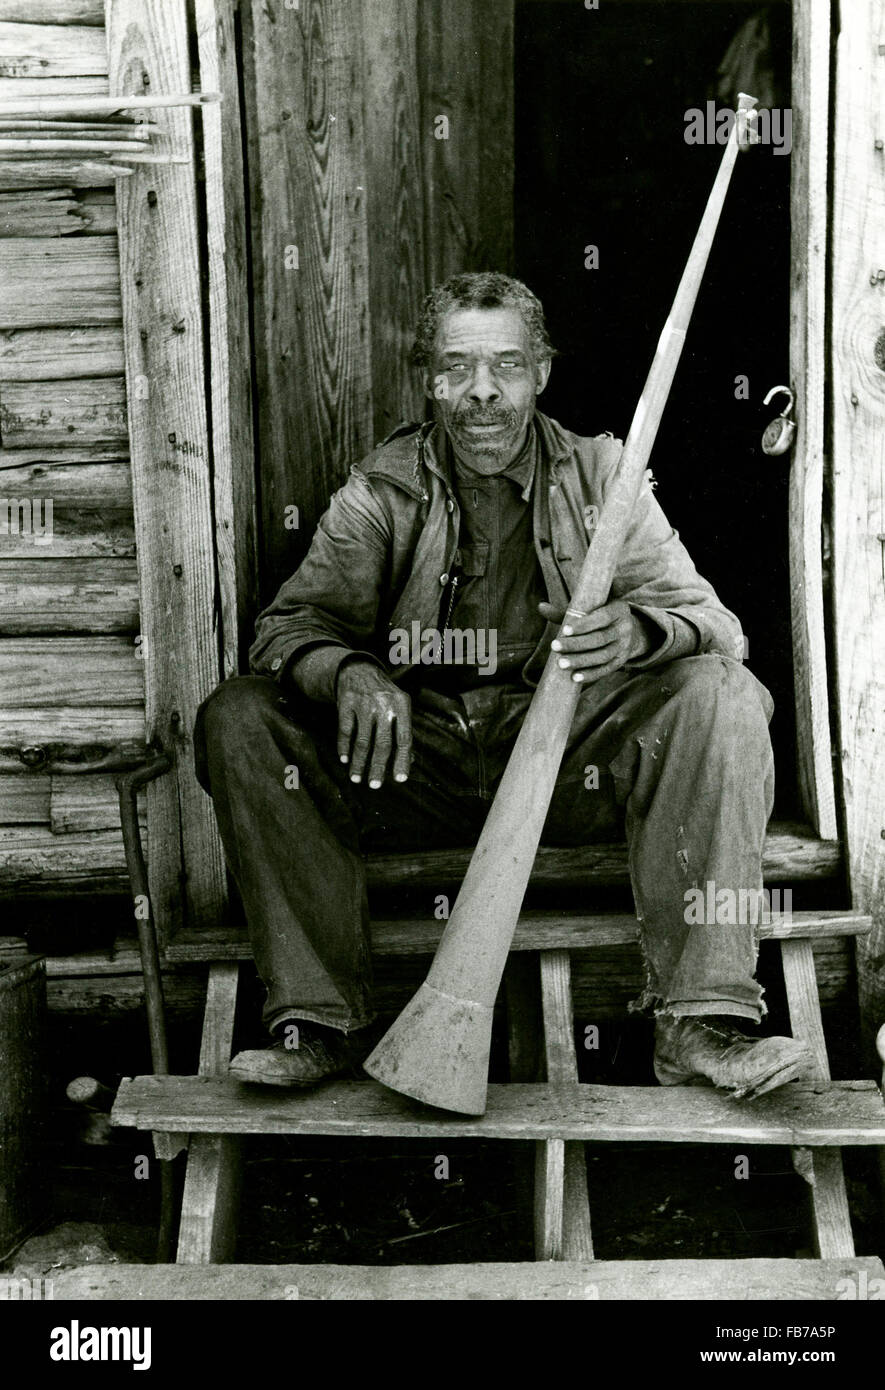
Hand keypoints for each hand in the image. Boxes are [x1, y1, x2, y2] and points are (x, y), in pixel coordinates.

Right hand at [336, 661, 411, 787]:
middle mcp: (384, 704)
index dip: (402, 760)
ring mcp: (364, 703)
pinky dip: (344, 747)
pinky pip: (345, 731)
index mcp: (402, 705)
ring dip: (359, 763)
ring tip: (357, 778)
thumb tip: (410, 762)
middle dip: (378, 767)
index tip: (400, 779)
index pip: (404, 738)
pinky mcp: (346, 702)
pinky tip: (344, 760)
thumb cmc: (384, 696)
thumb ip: (404, 732)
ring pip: (362, 741)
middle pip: (382, 743)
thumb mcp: (399, 707)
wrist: (359, 670)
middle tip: (375, 786)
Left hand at [539, 599, 647, 684]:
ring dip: (581, 661)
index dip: (584, 625)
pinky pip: (606, 669)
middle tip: (554, 647)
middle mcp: (625, 627)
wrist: (627, 630)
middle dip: (576, 644)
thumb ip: (566, 611)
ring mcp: (625, 646)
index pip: (602, 617)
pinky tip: (575, 677)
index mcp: (619, 609)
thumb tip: (541, 607)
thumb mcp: (589, 609)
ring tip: (561, 663)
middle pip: (600, 639)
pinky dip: (591, 675)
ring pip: (603, 656)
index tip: (565, 630)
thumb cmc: (600, 616)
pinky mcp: (622, 661)